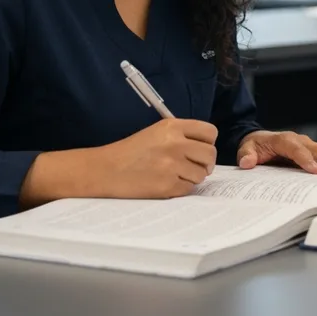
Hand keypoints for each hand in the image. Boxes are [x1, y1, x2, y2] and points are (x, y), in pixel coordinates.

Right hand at [20, 118, 217, 206]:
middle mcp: (175, 144)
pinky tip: (165, 183)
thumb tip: (207, 149)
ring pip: (201, 174)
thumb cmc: (131, 151)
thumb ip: (182, 136)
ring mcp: (172, 165)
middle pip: (210, 154)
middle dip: (205, 163)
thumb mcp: (157, 132)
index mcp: (172, 126)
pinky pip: (188, 189)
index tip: (201, 149)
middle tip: (193, 166)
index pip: (210, 132)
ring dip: (192, 177)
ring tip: (173, 174)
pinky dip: (180, 189)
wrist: (106, 170)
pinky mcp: (167, 185)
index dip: (208, 142)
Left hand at [237, 130, 316, 174]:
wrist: (259, 140)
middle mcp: (301, 141)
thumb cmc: (255, 146)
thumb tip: (247, 162)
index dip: (307, 160)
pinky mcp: (316, 151)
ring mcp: (310, 145)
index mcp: (284, 140)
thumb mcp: (246, 149)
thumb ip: (247, 155)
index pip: (297, 150)